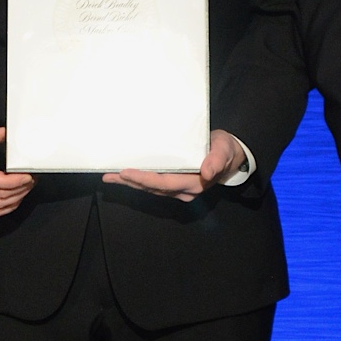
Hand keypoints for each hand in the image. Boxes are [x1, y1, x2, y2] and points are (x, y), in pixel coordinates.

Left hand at [105, 129, 245, 200]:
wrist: (230, 156)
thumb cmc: (225, 150)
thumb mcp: (224, 150)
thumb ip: (216, 160)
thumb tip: (207, 173)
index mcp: (195, 183)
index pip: (164, 183)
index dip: (144, 179)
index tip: (126, 172)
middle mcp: (184, 191)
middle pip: (152, 188)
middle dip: (130, 182)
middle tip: (110, 175)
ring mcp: (178, 189)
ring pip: (150, 188)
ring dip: (130, 183)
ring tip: (110, 177)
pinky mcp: (173, 184)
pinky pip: (152, 184)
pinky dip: (137, 180)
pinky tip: (123, 176)